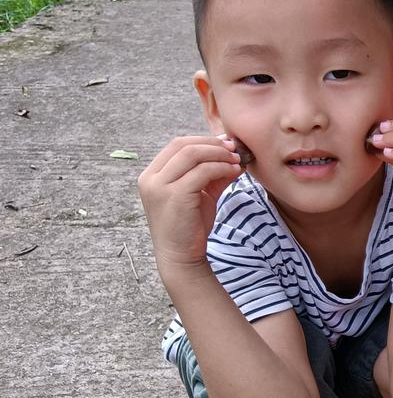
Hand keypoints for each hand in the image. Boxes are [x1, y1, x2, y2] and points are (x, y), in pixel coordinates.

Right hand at [138, 135, 242, 273]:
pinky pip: (201, 172)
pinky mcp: (175, 196)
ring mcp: (160, 187)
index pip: (177, 145)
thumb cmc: (190, 226)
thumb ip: (213, 174)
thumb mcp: (201, 194)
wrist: (182, 256)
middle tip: (235, 149)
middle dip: (212, 144)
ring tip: (237, 160)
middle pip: (183, 145)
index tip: (226, 144)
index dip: (203, 140)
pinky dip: (221, 168)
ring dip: (218, 154)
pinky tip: (234, 172)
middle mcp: (151, 178)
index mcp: (152, 175)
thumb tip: (234, 155)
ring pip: (192, 155)